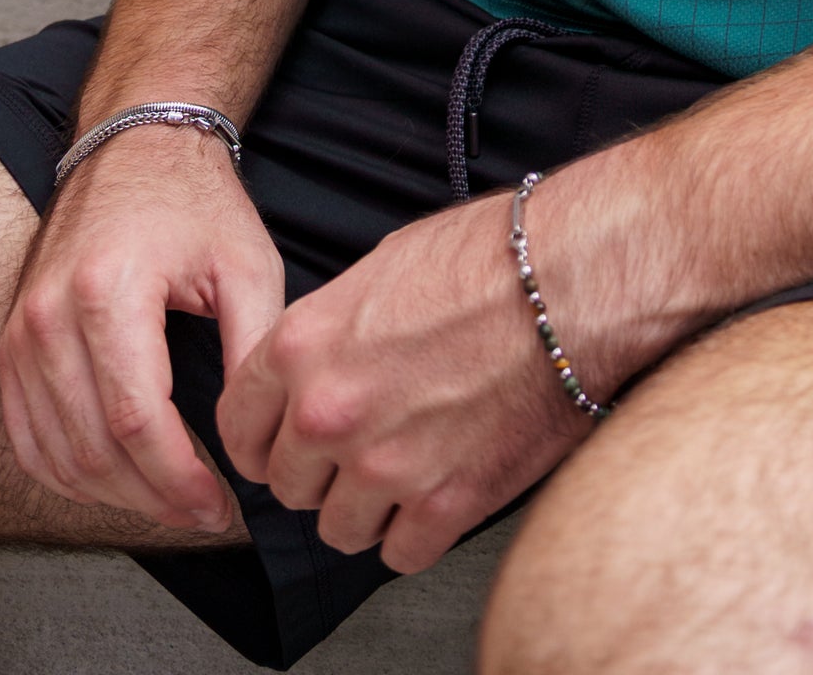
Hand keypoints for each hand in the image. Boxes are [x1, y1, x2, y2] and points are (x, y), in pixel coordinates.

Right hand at [0, 123, 285, 531]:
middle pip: (94, 448)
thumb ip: (254, 349)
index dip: (180, 478)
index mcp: (108, 292)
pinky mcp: (11, 346)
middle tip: (204, 514)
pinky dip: (70, 474)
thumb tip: (256, 436)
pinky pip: (28, 438)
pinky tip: (117, 483)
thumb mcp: (248, 264)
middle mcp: (49, 316)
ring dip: (115, 496)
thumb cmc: (195, 200)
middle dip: (153, 498)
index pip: (136, 421)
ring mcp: (21, 333)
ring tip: (171, 504)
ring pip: (58, 454)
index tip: (220, 503)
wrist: (136, 145)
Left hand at [216, 188, 590, 571]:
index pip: (239, 428)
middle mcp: (330, 413)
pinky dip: (418, 532)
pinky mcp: (446, 503)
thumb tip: (315, 372)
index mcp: (304, 346)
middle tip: (363, 446)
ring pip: (340, 530)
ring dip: (368, 507)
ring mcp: (386, 465)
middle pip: (288, 487)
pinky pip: (401, 554)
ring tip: (408, 468)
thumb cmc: (491, 257)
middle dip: (320, 472)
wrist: (573, 278)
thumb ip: (329, 333)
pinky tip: (441, 489)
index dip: (263, 438)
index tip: (283, 444)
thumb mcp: (380, 269)